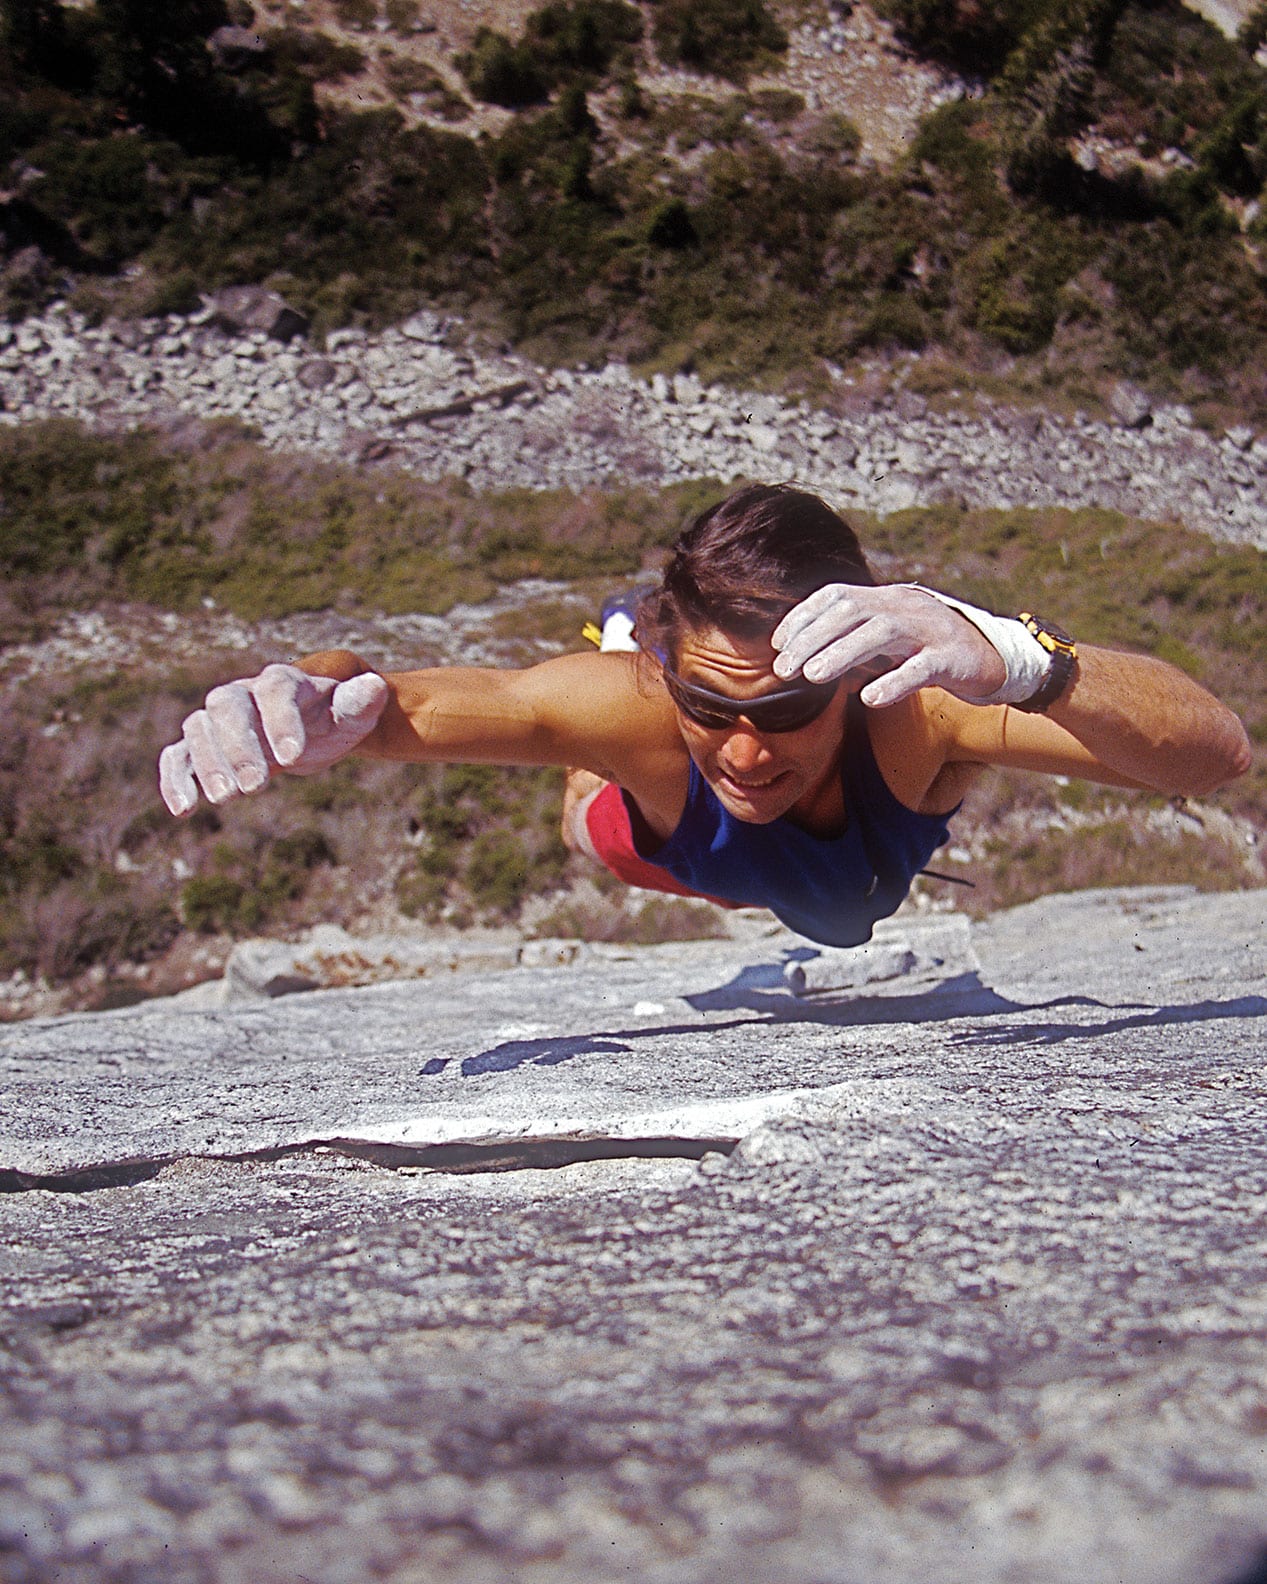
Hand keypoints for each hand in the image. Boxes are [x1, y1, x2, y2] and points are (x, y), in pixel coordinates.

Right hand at [158, 664, 388, 815]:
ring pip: (200, 730)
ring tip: (227, 798)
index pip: (275, 691)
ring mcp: (219, 720)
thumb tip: (375, 687)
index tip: (294, 757)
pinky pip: (178, 757)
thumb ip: (361, 702)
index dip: (281, 721)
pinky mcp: (204, 746)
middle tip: (256, 785)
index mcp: (282, 682)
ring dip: (209, 764)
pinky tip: (184, 810)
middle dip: (239, 746)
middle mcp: (243, 694)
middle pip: (227, 708)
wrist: (311, 722)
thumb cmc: (334, 716)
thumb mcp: (354, 713)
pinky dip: (175, 779)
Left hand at [771, 583, 1006, 707]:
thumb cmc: (929, 650)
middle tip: (783, 668)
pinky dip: (894, 681)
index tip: (777, 643)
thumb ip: (853, 642)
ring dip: (841, 654)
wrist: (993, 659)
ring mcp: (931, 629)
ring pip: (882, 633)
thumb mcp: (889, 639)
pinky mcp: (953, 658)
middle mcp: (906, 606)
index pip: (837, 595)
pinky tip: (868, 698)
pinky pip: (921, 667)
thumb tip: (805, 659)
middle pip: (852, 610)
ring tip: (812, 677)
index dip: (804, 615)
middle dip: (812, 638)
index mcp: (887, 598)